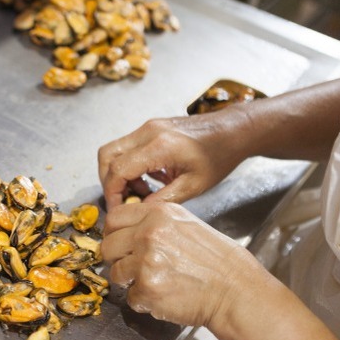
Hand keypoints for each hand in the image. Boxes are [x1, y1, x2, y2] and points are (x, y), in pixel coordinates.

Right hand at [97, 113, 247, 210]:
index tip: (117, 208)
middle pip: (106, 155)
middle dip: (108, 181)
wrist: (233, 131)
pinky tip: (149, 179)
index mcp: (159, 146)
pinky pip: (127, 147)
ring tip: (140, 191)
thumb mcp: (193, 186)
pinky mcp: (151, 128)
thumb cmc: (219, 156)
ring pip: (113, 150)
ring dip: (118, 173)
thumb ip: (162, 200)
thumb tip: (138, 212)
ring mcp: (148, 127)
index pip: (118, 169)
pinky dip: (128, 165)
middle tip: (123, 200)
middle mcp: (148, 132)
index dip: (112, 192)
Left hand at [101, 201, 265, 326]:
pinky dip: (143, 301)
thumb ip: (153, 223)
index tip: (119, 243)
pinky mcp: (147, 288)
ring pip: (115, 273)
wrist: (235, 290)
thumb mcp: (186, 224)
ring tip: (153, 282)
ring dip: (129, 281)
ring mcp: (146, 261)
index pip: (114, 218)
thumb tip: (125, 232)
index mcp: (158, 214)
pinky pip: (130, 297)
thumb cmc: (215, 260)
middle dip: (117, 259)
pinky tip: (164, 295)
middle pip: (107, 246)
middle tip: (133, 267)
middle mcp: (149, 233)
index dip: (114, 234)